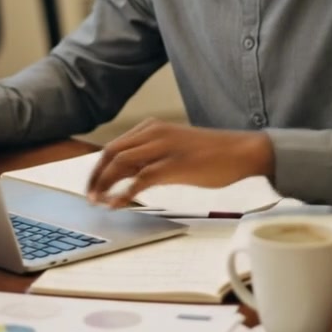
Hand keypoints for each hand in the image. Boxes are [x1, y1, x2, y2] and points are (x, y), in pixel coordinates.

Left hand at [86, 118, 273, 207]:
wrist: (241, 151)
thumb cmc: (212, 153)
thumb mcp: (175, 148)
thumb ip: (151, 157)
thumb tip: (127, 175)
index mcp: (153, 128)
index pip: (113, 146)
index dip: (98, 168)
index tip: (92, 186)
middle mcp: (154, 133)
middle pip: (111, 153)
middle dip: (96, 177)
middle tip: (89, 197)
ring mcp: (164, 147)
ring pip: (121, 163)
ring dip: (105, 184)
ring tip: (99, 202)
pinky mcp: (174, 164)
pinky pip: (140, 178)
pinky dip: (124, 193)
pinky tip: (118, 204)